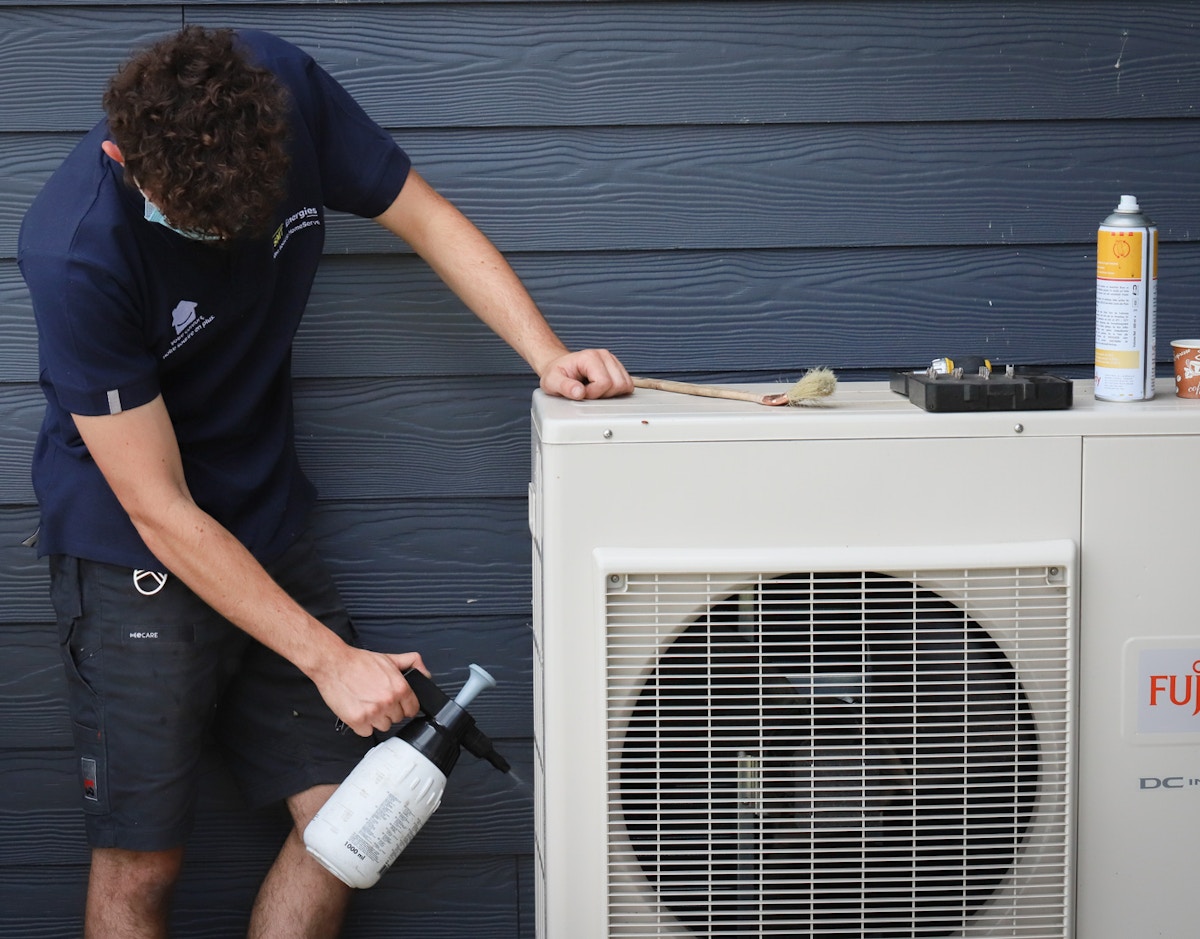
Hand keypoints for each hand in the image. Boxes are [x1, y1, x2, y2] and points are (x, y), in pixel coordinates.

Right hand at [313, 647, 428, 736]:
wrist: (334, 664)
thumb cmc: (359, 662)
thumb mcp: (390, 658)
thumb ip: (412, 663)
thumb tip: (425, 674)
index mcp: (400, 688)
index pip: (413, 709)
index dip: (405, 706)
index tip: (398, 704)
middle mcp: (388, 701)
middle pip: (397, 719)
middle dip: (390, 711)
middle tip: (378, 699)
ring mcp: (373, 713)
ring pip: (383, 727)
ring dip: (376, 719)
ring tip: (367, 704)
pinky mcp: (357, 721)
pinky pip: (366, 732)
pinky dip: (362, 725)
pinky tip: (359, 711)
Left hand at [539, 348, 632, 399]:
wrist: (559, 367)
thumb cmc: (556, 373)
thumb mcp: (552, 381)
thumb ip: (565, 387)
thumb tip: (579, 392)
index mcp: (590, 357)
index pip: (604, 383)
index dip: (593, 394)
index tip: (581, 393)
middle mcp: (604, 356)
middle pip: (618, 385)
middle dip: (603, 395)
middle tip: (588, 392)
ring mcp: (613, 361)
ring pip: (626, 385)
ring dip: (612, 394)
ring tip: (595, 391)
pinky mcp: (617, 368)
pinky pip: (628, 385)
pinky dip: (617, 392)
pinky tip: (603, 390)